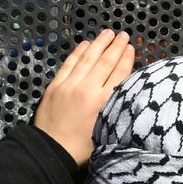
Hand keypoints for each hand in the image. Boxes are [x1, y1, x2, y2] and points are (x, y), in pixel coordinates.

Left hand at [34, 30, 134, 164]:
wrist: (51, 151)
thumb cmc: (83, 147)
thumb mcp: (108, 131)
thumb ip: (117, 110)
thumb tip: (126, 93)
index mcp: (104, 102)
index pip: (119, 73)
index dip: (126, 58)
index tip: (131, 47)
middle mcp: (88, 89)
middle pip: (105, 62)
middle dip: (115, 46)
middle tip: (123, 35)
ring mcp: (70, 85)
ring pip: (87, 59)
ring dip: (98, 44)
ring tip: (107, 33)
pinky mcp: (55, 86)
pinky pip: (69, 64)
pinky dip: (78, 52)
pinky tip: (85, 44)